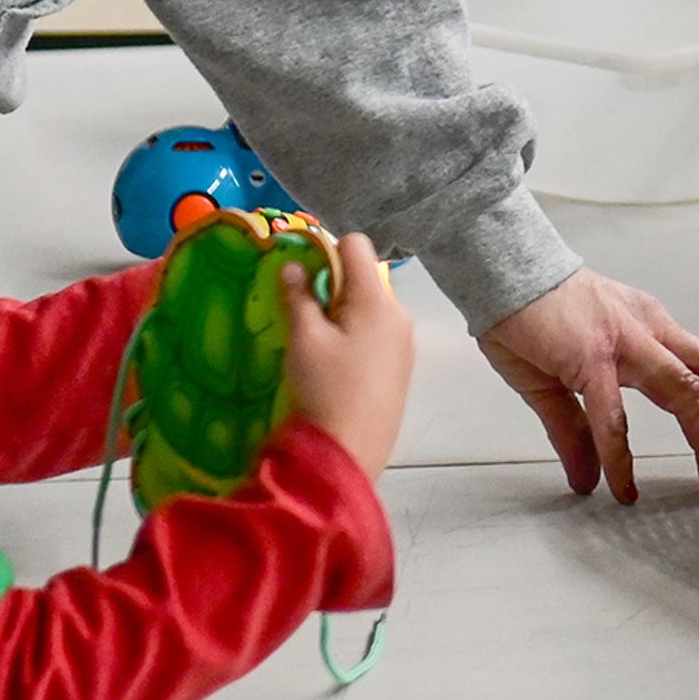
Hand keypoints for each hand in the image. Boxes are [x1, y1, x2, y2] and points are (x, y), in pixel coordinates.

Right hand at [277, 231, 415, 479]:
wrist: (349, 455)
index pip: (356, 244)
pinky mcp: (401, 368)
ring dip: (342, 315)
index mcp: (378, 300)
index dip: (326, 251)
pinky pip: (377, 334)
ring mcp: (405, 342)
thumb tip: (293, 265)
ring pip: (369, 308)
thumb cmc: (325, 389)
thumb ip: (298, 297)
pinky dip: (355, 337)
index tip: (302, 280)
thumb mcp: (304, 340)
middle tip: (305, 319)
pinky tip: (336, 368)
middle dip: (332, 288)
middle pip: (364, 277)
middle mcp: (399, 314)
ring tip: (317, 348)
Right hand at [476, 266, 698, 503]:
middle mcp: (648, 331)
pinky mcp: (590, 355)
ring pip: (686, 391)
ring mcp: (624, 341)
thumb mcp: (564, 378)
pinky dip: (621, 454)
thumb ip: (578, 432)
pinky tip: (622, 484)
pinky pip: (612, 413)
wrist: (499, 269)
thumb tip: (588, 477)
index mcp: (650, 329)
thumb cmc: (533, 309)